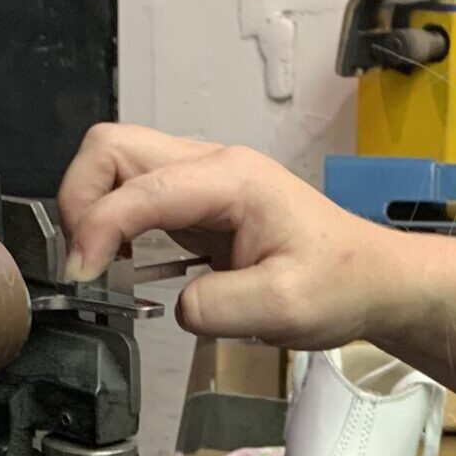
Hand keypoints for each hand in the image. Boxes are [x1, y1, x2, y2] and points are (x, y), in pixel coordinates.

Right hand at [57, 124, 409, 347]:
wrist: (375, 278)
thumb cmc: (343, 282)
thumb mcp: (287, 308)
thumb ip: (220, 307)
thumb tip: (175, 306)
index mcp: (233, 179)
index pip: (139, 188)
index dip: (97, 229)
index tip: (85, 279)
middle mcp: (213, 165)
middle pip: (112, 148)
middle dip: (80, 200)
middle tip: (84, 262)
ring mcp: (204, 179)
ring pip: (116, 162)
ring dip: (92, 208)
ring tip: (100, 264)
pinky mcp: (198, 202)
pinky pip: (134, 192)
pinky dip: (111, 220)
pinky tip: (124, 262)